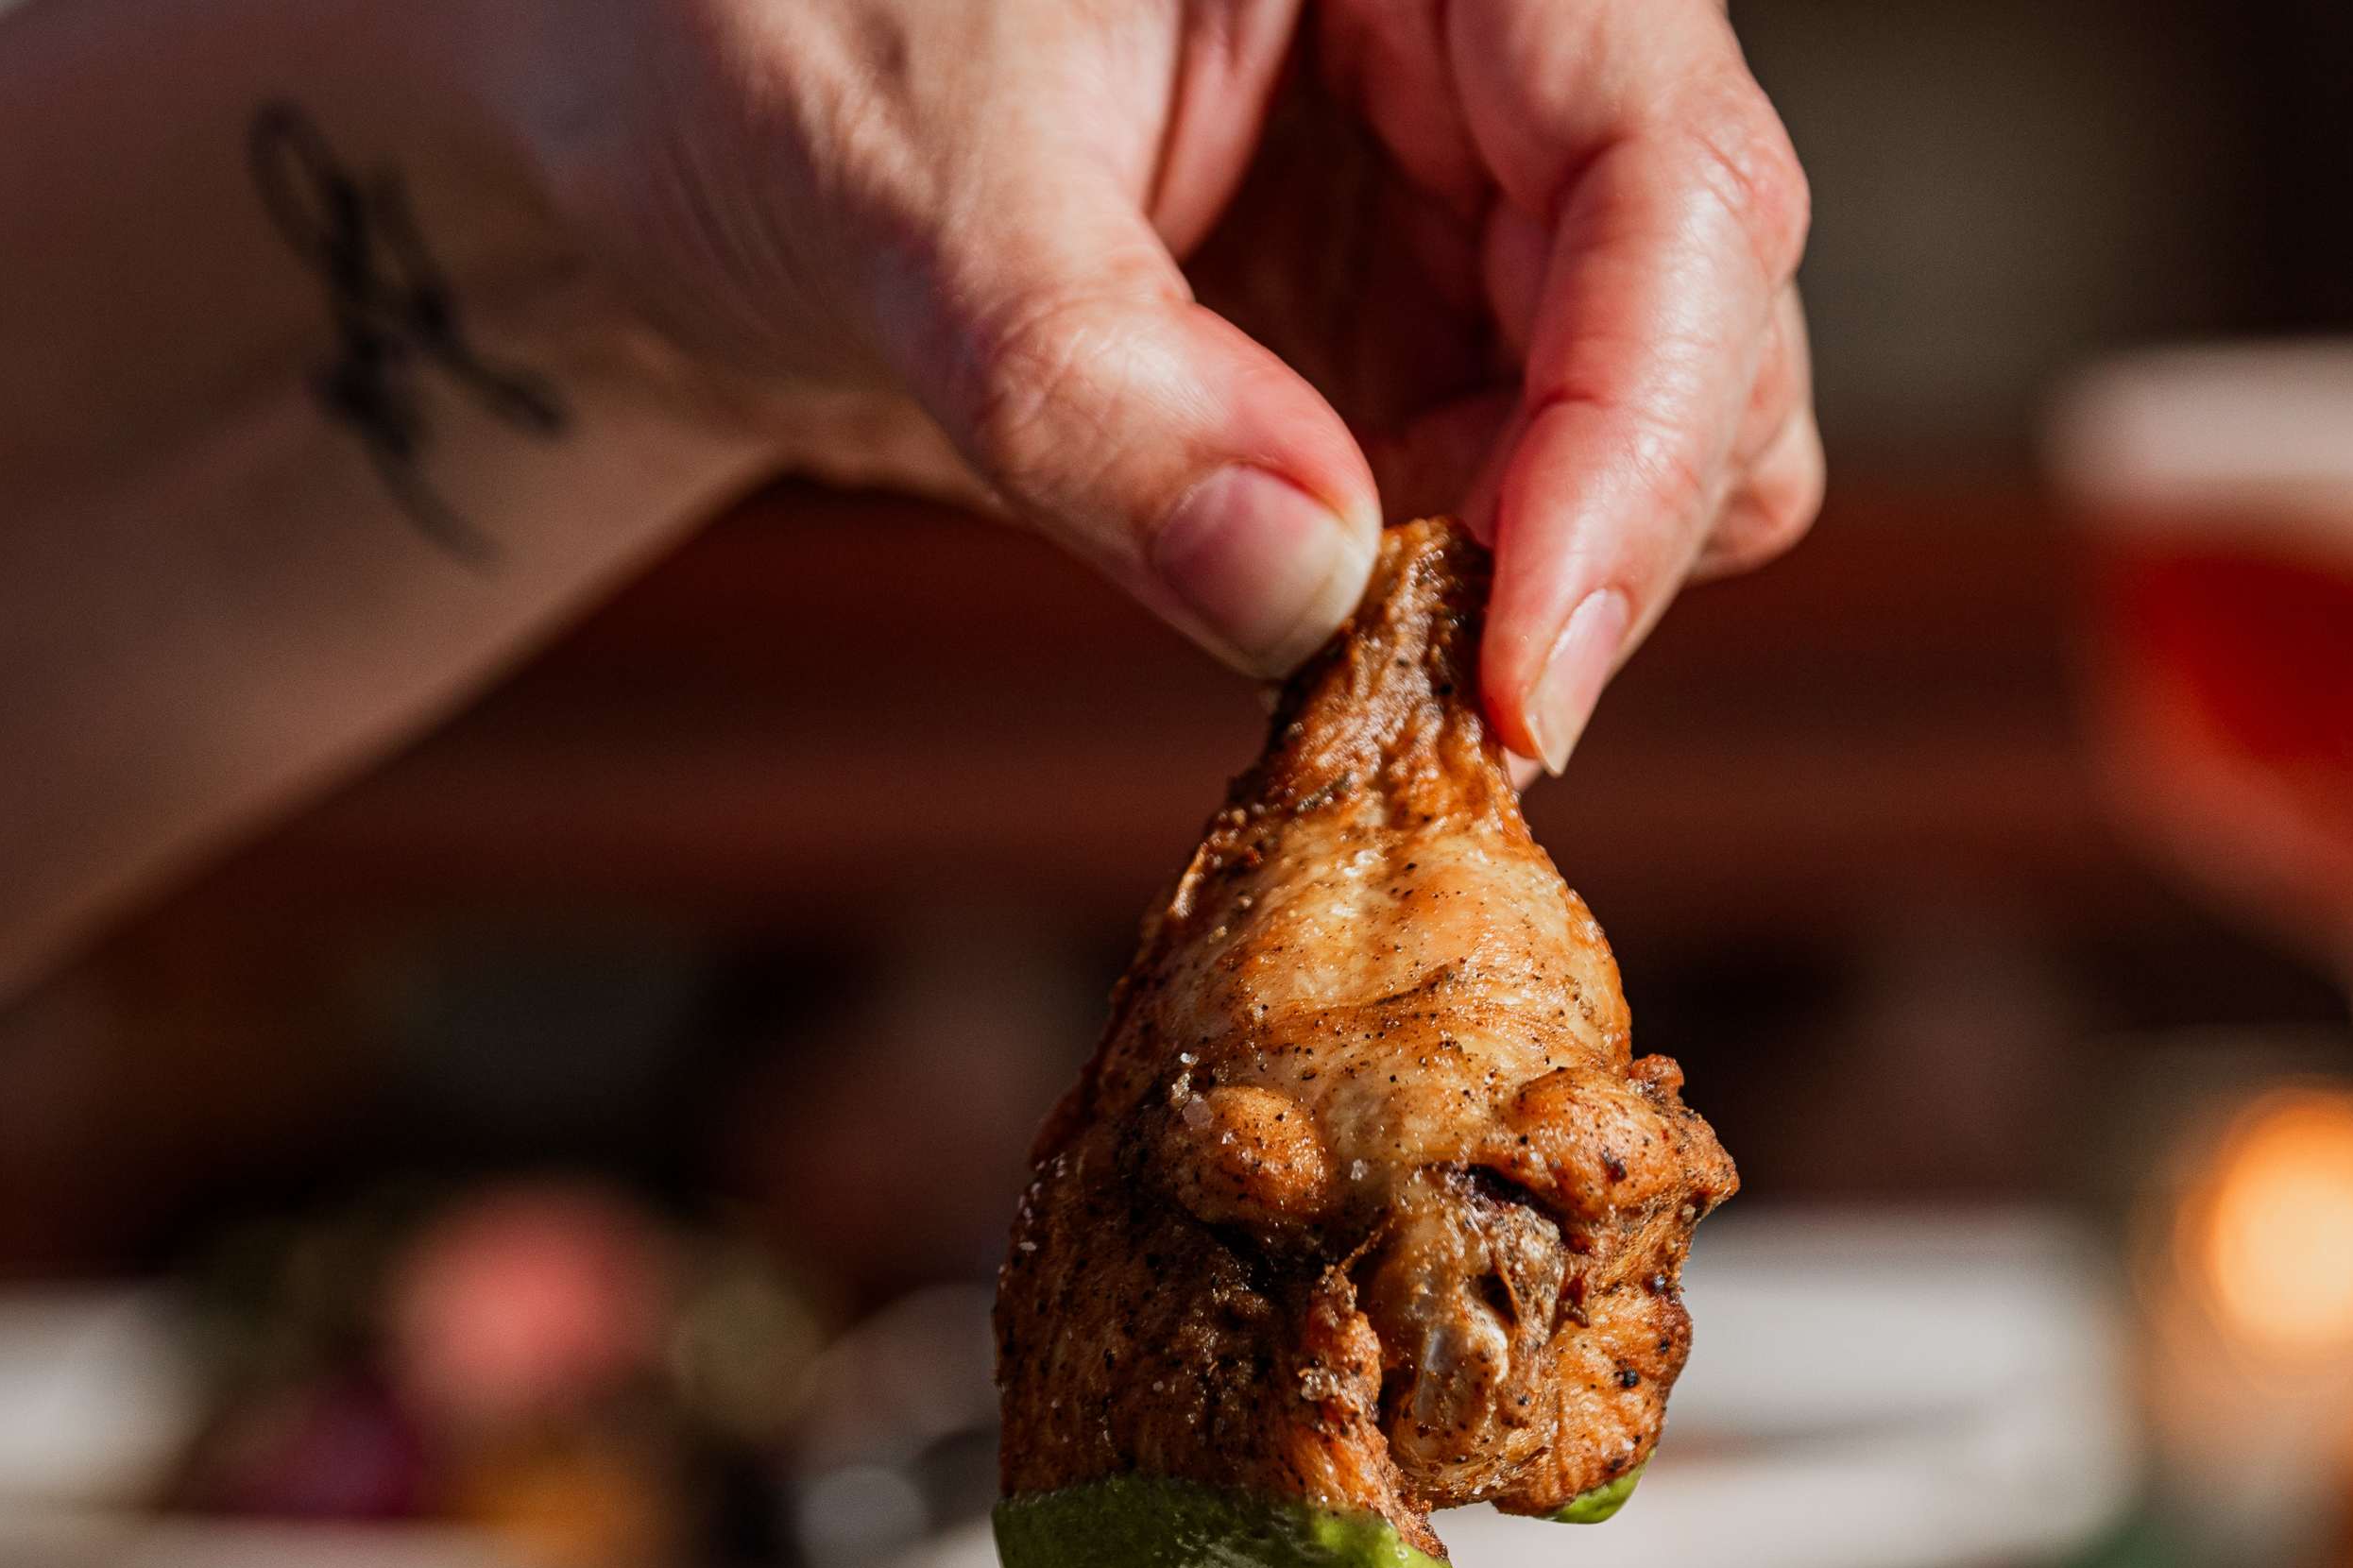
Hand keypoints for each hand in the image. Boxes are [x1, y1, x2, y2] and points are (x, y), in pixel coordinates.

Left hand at [491, 0, 1816, 766]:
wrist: (653, 106)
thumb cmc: (746, 35)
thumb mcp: (897, 186)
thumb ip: (1090, 387)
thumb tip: (1303, 586)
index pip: (1660, 167)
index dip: (1632, 431)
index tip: (1529, 667)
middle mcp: (1491, 36)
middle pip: (1699, 304)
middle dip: (1592, 526)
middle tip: (1438, 715)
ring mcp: (1459, 186)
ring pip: (1649, 419)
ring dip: (1534, 583)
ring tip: (1354, 678)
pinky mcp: (1405, 323)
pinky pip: (1522, 495)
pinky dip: (1461, 607)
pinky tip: (1327, 643)